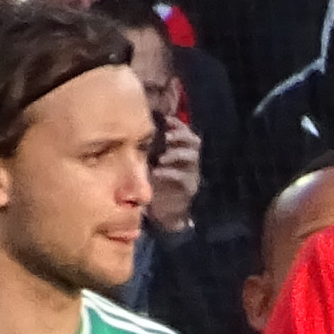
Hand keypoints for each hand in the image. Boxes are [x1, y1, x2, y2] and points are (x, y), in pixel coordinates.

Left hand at [146, 108, 203, 233]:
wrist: (163, 213)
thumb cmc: (155, 184)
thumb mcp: (152, 163)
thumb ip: (151, 149)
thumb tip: (139, 130)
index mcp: (183, 152)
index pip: (187, 132)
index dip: (178, 125)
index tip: (166, 119)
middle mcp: (191, 162)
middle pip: (194, 142)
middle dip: (180, 136)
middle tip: (166, 137)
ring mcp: (192, 175)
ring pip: (192, 157)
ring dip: (176, 154)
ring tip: (161, 158)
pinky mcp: (188, 190)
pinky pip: (183, 178)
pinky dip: (169, 173)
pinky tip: (157, 173)